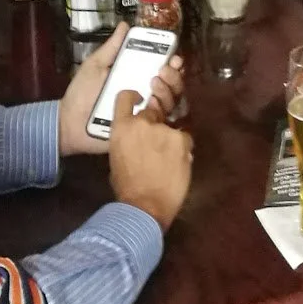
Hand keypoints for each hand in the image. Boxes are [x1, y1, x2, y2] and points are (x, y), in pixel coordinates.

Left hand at [58, 24, 185, 156]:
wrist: (70, 123)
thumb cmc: (82, 92)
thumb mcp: (95, 65)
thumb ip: (112, 48)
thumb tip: (125, 24)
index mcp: (136, 77)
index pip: (163, 69)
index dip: (172, 62)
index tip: (174, 57)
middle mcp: (145, 94)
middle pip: (173, 85)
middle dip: (173, 76)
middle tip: (162, 71)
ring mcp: (144, 114)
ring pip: (170, 102)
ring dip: (167, 91)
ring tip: (153, 85)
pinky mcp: (141, 131)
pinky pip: (159, 123)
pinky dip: (160, 111)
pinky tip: (151, 104)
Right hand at [108, 90, 192, 229]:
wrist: (144, 207)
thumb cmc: (126, 187)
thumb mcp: (117, 156)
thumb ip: (127, 138)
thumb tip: (137, 133)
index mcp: (121, 127)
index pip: (125, 97)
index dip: (134, 96)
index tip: (142, 100)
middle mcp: (142, 122)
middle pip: (151, 112)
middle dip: (155, 124)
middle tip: (156, 145)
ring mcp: (163, 129)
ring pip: (170, 126)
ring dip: (169, 138)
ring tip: (166, 160)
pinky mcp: (181, 139)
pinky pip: (184, 138)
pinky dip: (182, 149)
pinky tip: (177, 164)